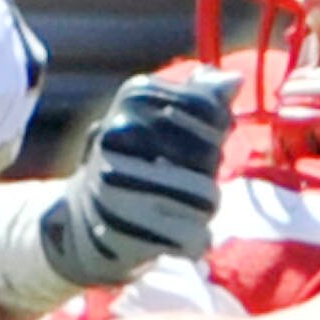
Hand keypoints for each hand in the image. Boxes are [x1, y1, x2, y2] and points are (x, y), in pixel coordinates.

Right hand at [41, 69, 233, 288]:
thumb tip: (234, 80)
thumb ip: (201, 99)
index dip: (216, 131)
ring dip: (203, 207)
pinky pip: (193, 235)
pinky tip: (178, 233)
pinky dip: (195, 239)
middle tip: (184, 179)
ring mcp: (120, 181)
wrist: (84, 216)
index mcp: (135, 96)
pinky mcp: (126, 227)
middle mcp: (121, 133)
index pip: (208, 110)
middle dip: (207, 171)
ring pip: (207, 198)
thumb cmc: (136, 159)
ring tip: (180, 206)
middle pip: (210, 155)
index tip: (199, 142)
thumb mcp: (159, 117)